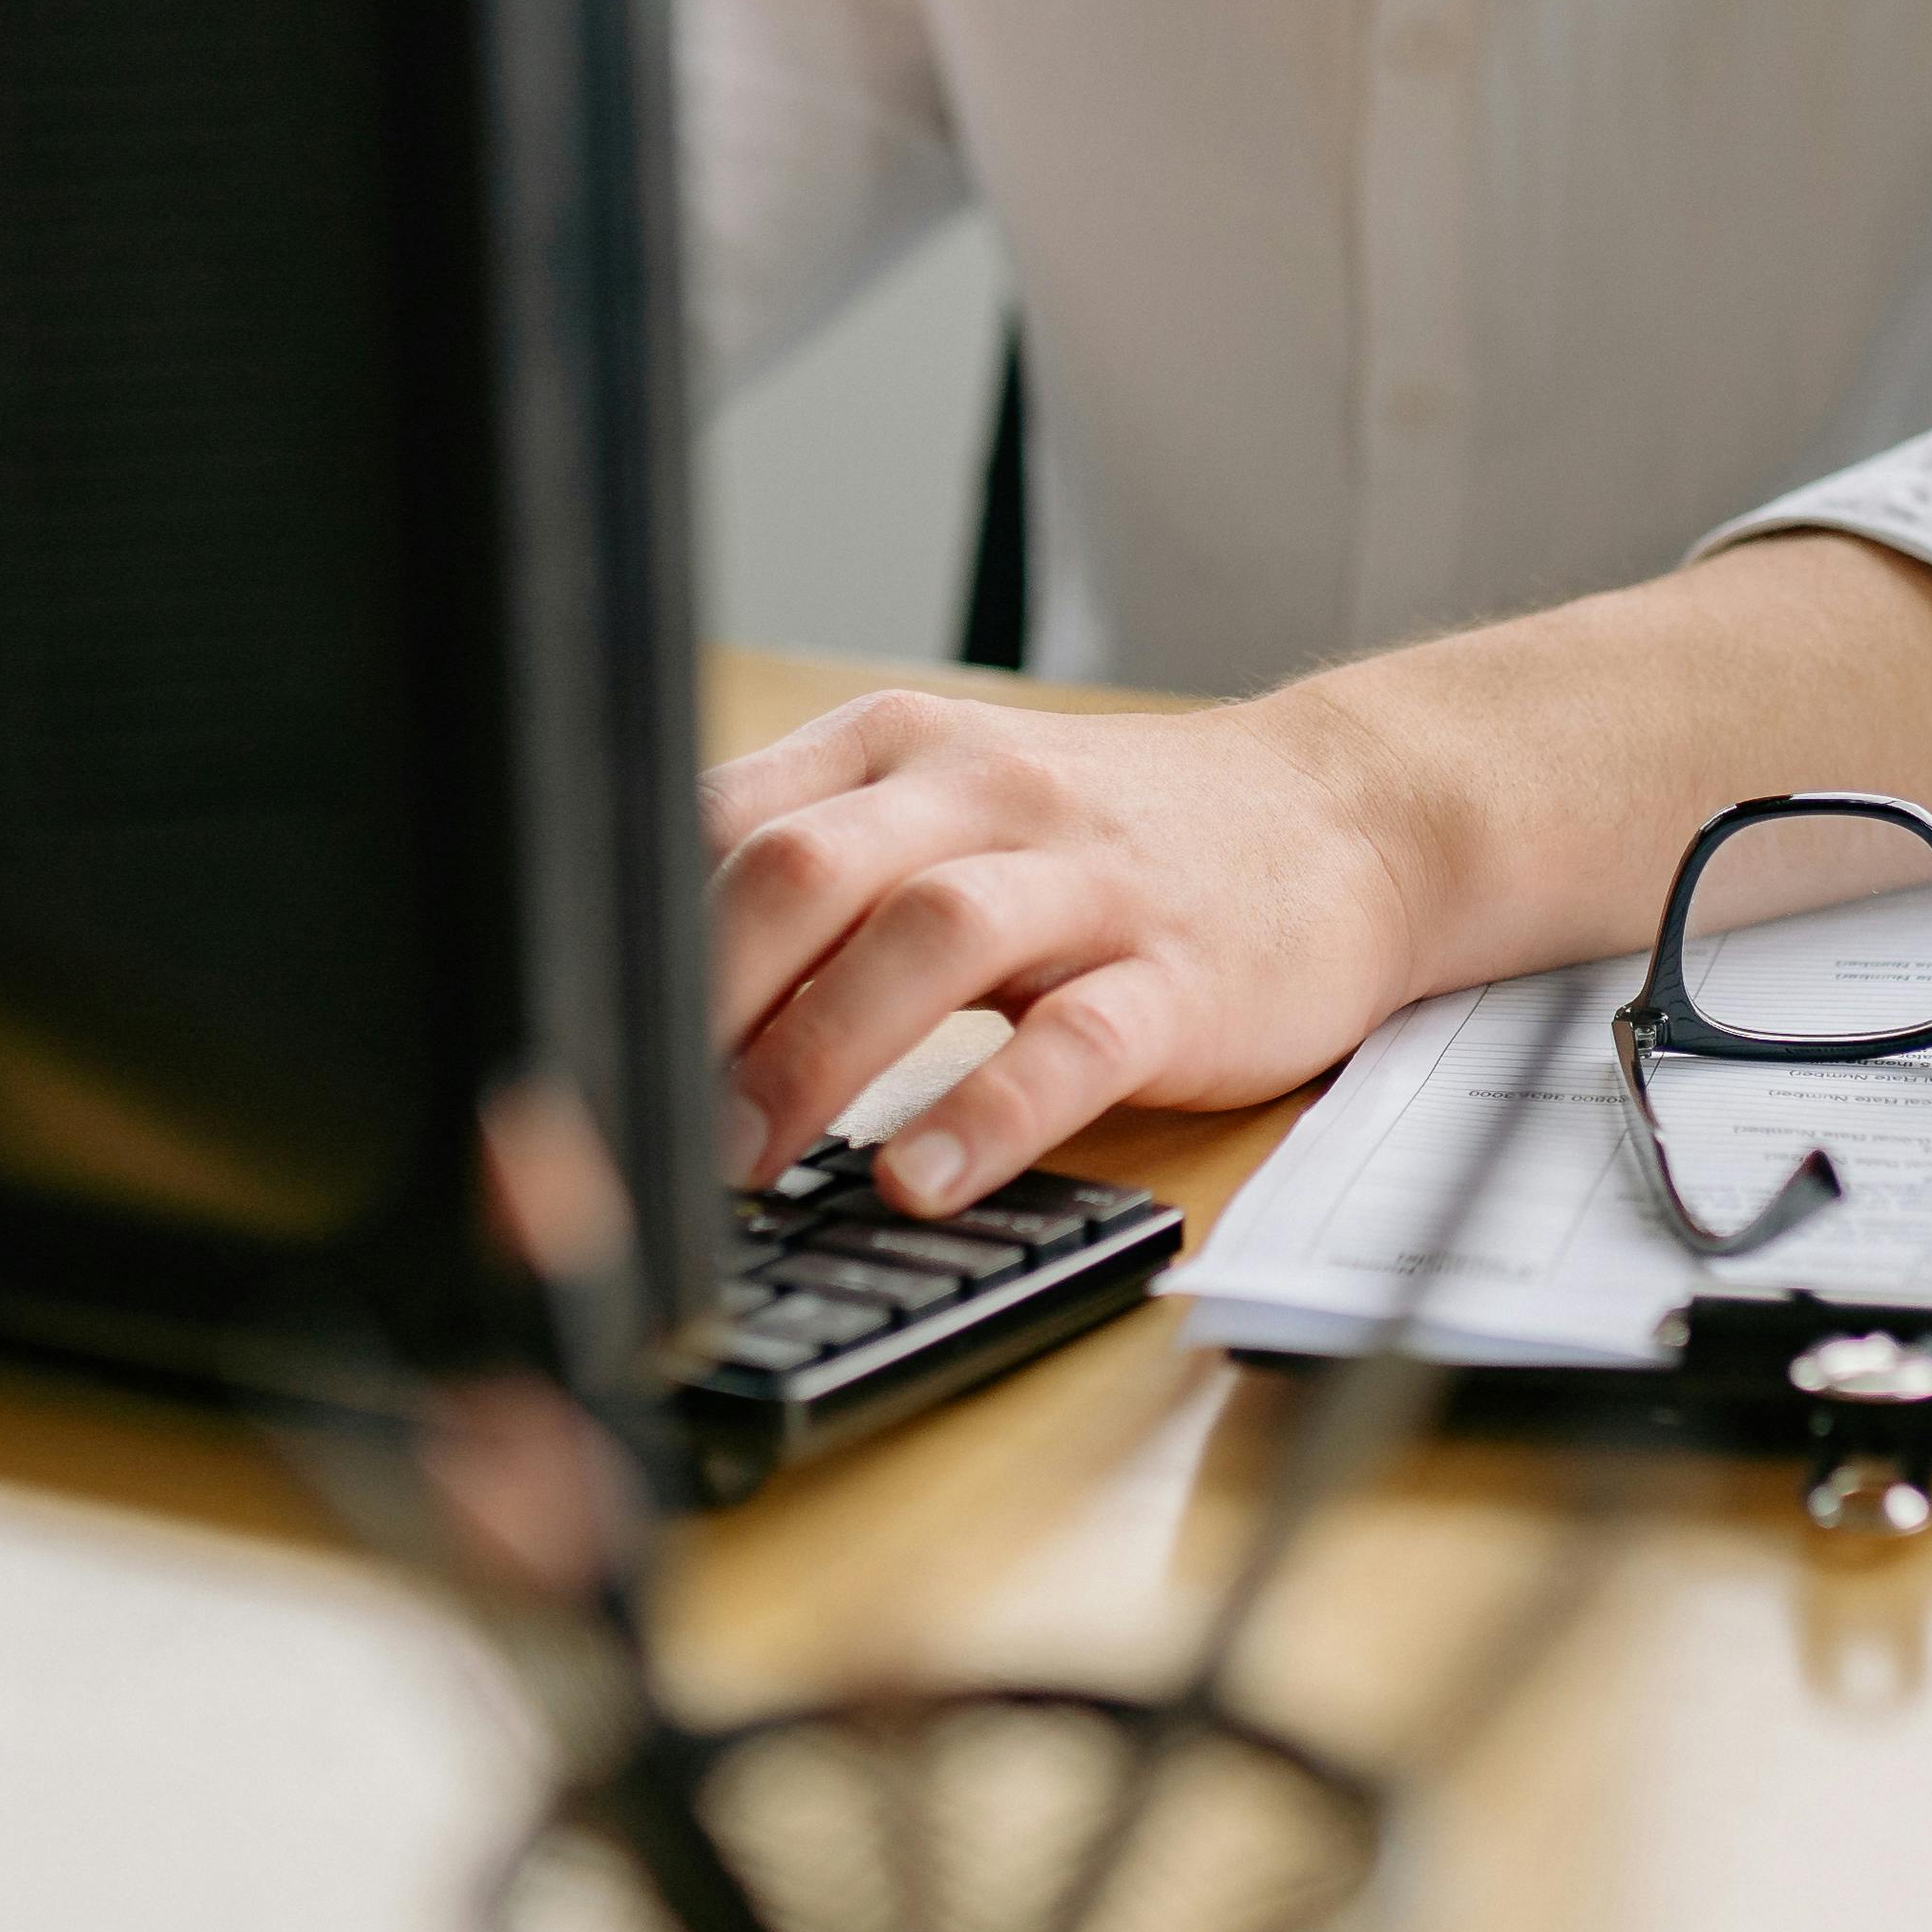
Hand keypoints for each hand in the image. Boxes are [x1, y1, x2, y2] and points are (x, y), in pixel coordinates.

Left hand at [702, 688, 1432, 1217]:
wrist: (1349, 818)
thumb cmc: (1115, 839)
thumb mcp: (949, 808)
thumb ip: (815, 871)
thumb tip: (650, 987)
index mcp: (901, 753)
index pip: (727, 821)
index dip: (637, 934)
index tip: (582, 1043)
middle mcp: (985, 798)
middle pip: (804, 870)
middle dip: (704, 1001)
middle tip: (646, 1123)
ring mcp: (1089, 885)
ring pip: (928, 940)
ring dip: (817, 1056)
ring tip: (752, 1163)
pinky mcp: (1180, 979)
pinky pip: (1074, 1042)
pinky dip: (987, 1114)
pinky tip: (922, 1179)